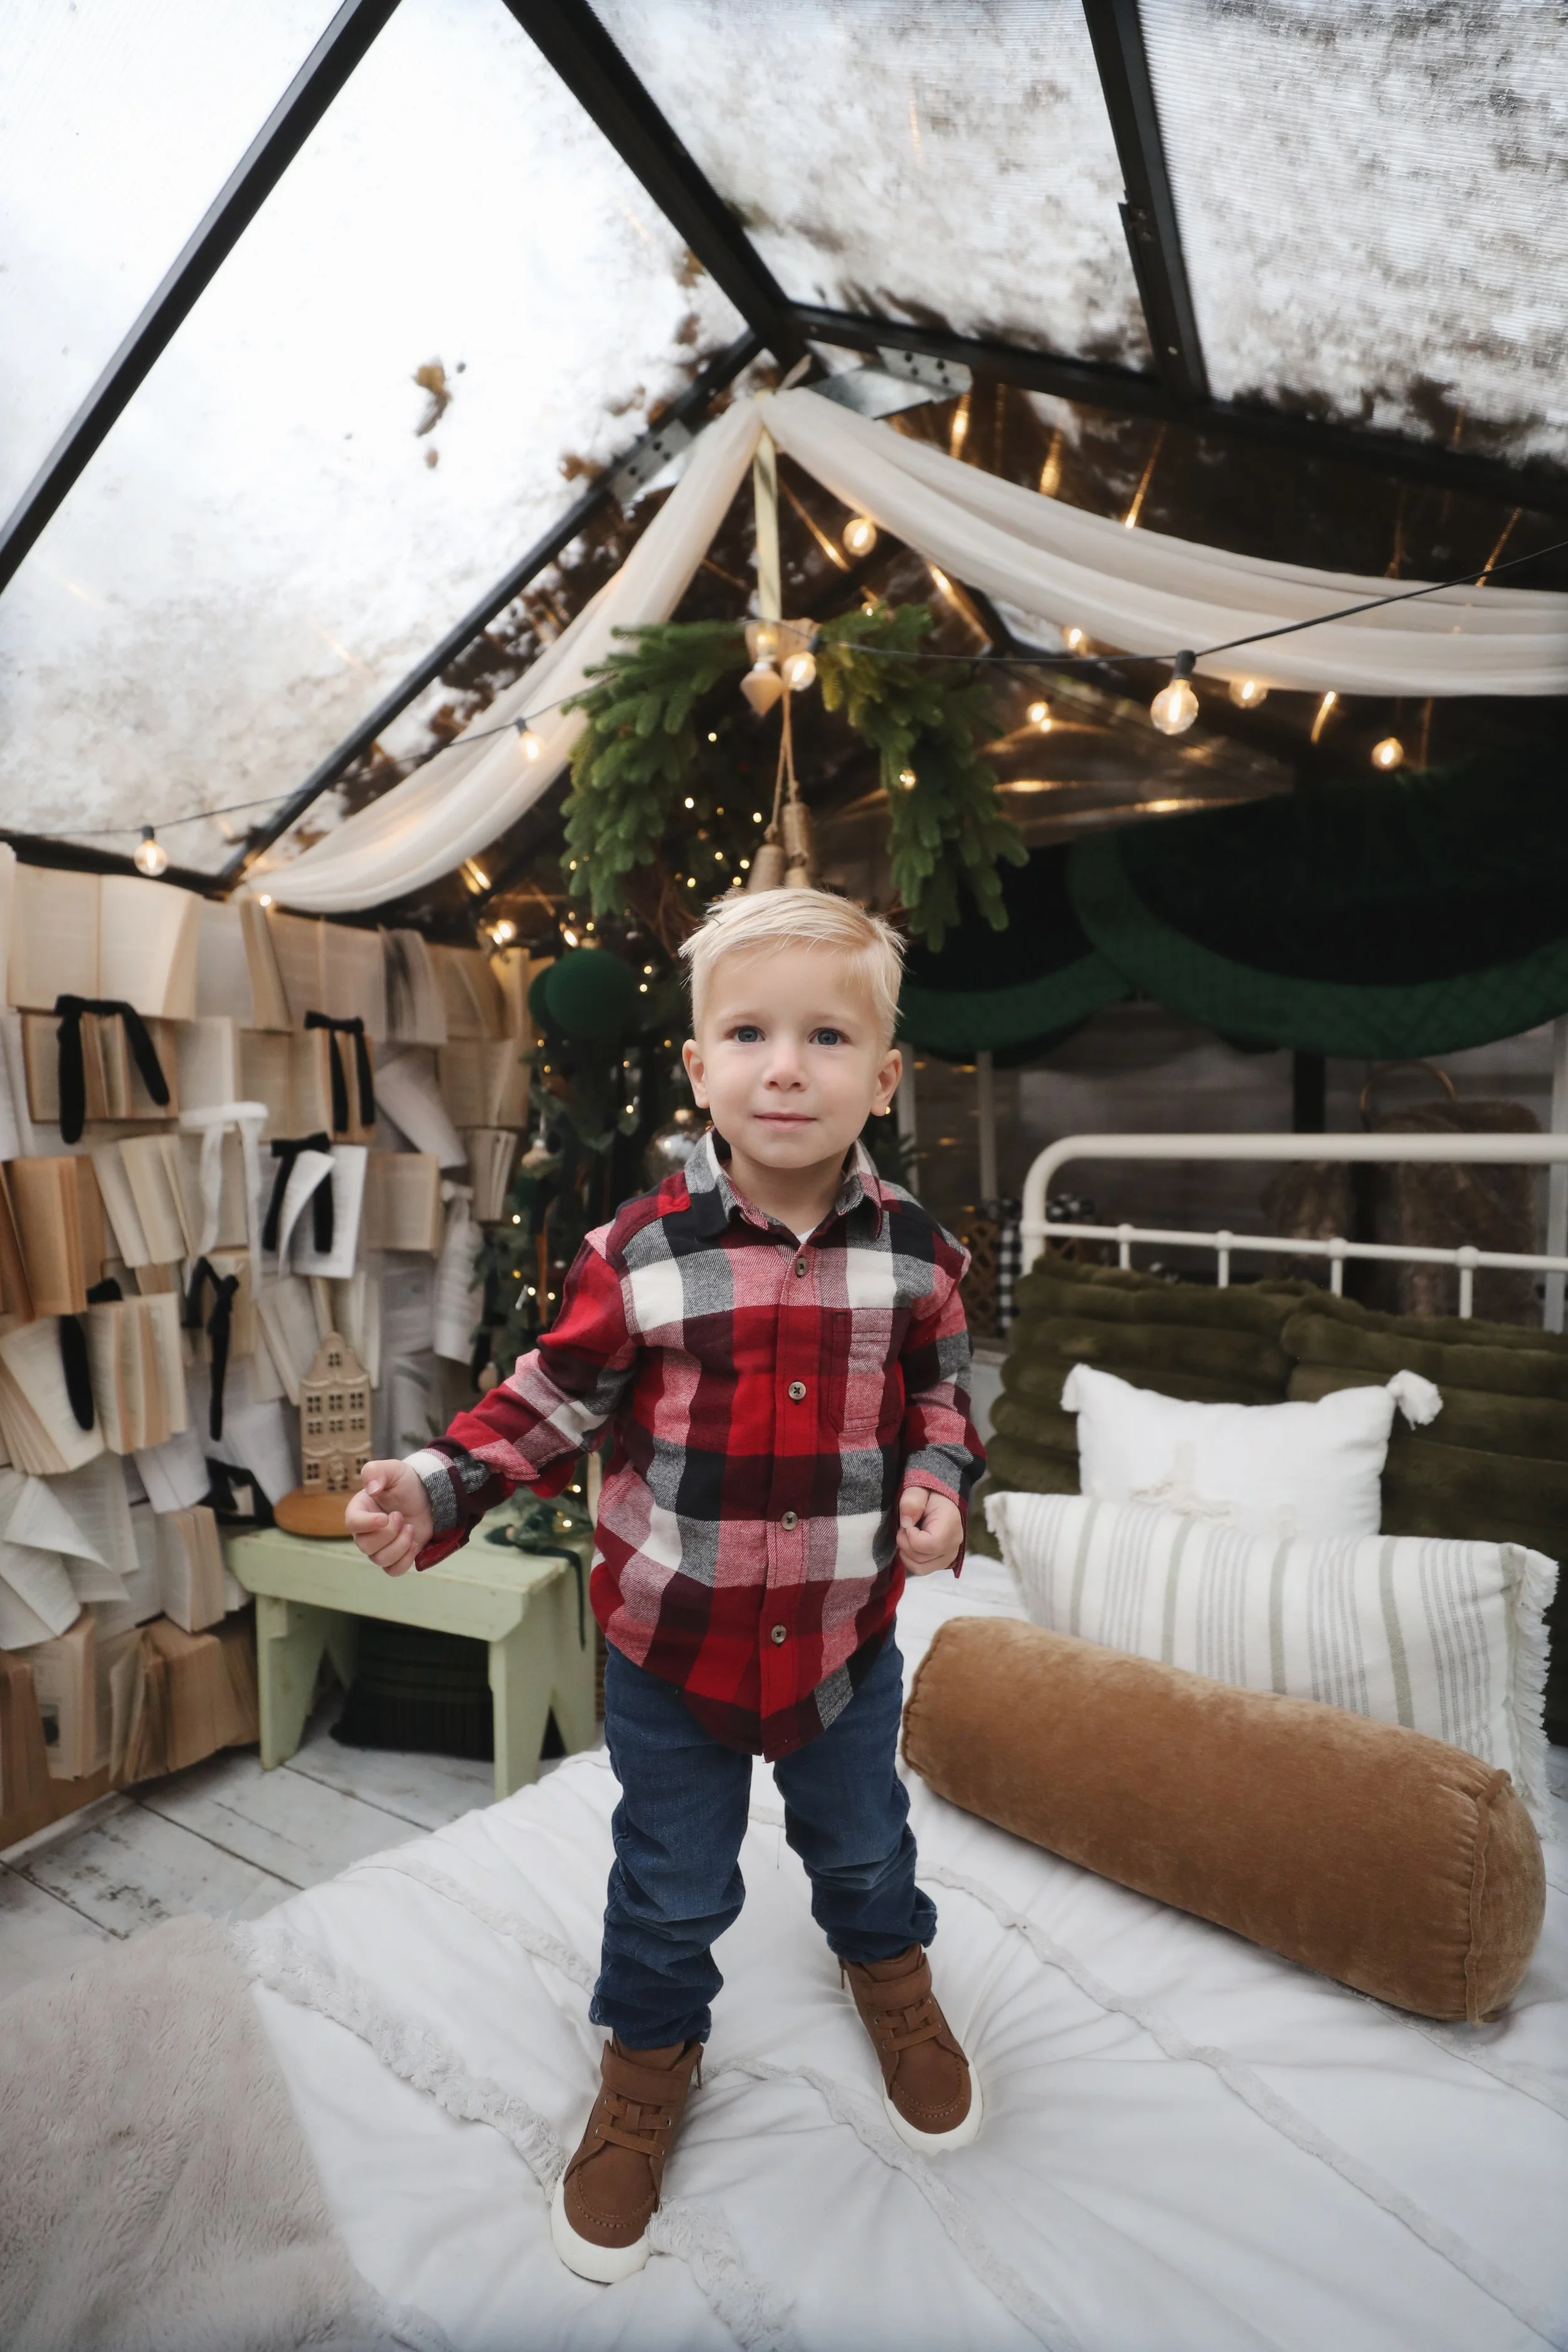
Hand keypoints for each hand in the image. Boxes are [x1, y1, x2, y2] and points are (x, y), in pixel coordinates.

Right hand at [346, 1460, 433, 1576]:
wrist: (428, 1495)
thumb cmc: (406, 1482)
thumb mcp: (392, 1469)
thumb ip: (376, 1471)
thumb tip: (370, 1489)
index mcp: (359, 1510)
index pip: (352, 1524)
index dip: (367, 1524)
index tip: (385, 1517)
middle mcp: (365, 1531)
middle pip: (366, 1546)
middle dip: (389, 1533)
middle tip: (401, 1516)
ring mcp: (380, 1546)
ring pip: (380, 1560)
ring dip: (400, 1545)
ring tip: (410, 1528)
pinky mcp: (396, 1556)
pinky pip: (393, 1571)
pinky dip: (405, 1561)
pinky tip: (415, 1544)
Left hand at [896, 1487, 962, 1576]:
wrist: (940, 1500)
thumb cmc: (929, 1495)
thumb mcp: (918, 1490)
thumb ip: (911, 1501)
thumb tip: (906, 1523)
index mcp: (950, 1526)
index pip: (930, 1545)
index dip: (911, 1537)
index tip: (908, 1524)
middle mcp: (953, 1545)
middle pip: (921, 1558)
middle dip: (905, 1543)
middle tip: (906, 1527)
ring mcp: (949, 1556)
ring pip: (920, 1568)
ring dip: (907, 1553)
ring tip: (908, 1536)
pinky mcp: (942, 1562)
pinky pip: (922, 1569)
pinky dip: (911, 1560)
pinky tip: (911, 1545)